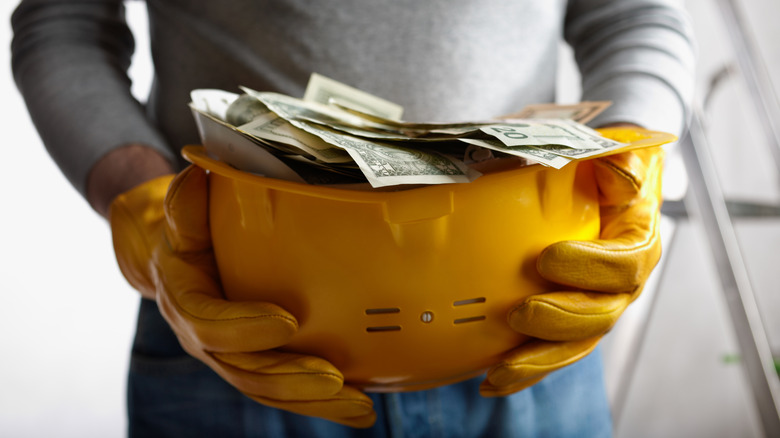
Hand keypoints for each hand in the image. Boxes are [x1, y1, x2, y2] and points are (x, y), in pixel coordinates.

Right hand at [110, 165, 375, 426]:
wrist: (180, 259)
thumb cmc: (188, 231)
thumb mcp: (181, 214)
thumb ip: (184, 204)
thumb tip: (197, 175)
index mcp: (185, 299)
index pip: (207, 322)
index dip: (243, 327)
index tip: (287, 321)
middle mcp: (205, 338)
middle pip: (244, 369)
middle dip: (289, 378)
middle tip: (333, 378)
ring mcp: (232, 355)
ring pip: (268, 389)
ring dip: (313, 402)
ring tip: (358, 406)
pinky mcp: (258, 362)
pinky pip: (286, 390)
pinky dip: (322, 403)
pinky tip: (361, 409)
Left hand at [481, 128, 664, 396]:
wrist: (592, 187)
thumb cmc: (600, 171)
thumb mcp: (614, 154)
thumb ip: (619, 161)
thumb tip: (617, 171)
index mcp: (636, 243)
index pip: (627, 263)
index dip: (593, 267)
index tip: (548, 257)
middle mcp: (620, 285)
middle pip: (602, 316)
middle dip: (562, 320)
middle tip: (522, 313)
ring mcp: (593, 308)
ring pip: (575, 346)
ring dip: (539, 360)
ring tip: (502, 368)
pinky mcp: (566, 324)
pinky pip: (550, 353)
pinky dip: (523, 371)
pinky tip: (491, 382)